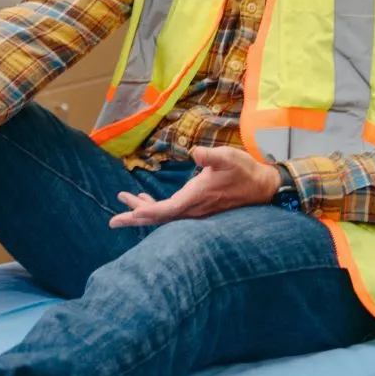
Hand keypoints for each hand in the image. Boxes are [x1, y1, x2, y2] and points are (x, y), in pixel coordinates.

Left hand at [108, 146, 278, 228]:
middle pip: (159, 217)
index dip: (146, 212)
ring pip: (163, 215)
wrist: (262, 186)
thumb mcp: (228, 158)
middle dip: (135, 218)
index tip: (128, 214)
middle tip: (112, 222)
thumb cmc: (244, 170)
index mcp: (195, 198)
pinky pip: (171, 211)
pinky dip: (155, 206)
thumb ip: (212, 156)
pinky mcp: (197, 207)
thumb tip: (197, 153)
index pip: (166, 210)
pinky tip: (144, 199)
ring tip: (123, 201)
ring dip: (142, 210)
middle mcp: (192, 209)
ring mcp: (194, 210)